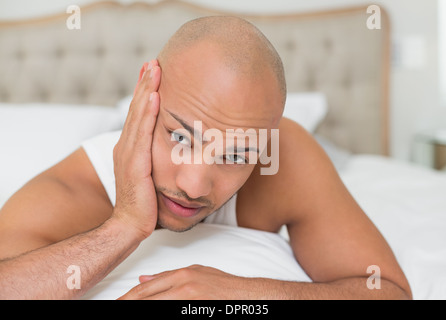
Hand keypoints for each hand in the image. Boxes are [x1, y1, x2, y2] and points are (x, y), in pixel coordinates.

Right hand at [111, 60, 160, 239]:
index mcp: (131, 148)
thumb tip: (179, 150)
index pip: (139, 115)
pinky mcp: (133, 164)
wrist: (129, 226)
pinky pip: (142, 134)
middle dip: (145, 85)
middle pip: (136, 110)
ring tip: (154, 69)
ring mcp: (127, 154)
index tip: (155, 73)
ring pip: (137, 116)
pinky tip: (154, 98)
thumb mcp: (153, 176)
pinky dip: (147, 114)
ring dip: (146, 91)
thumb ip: (160, 160)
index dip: (146, 93)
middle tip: (154, 62)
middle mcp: (126, 147)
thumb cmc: (144, 204)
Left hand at [117, 265, 252, 299]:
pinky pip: (172, 313)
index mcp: (182, 276)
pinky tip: (151, 312)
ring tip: (127, 310)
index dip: (127, 299)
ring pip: (156, 306)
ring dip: (141, 309)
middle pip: (146, 300)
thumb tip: (143, 279)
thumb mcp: (196, 273)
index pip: (145, 290)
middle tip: (116, 307)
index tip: (117, 303)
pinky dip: (158, 312)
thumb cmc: (223, 286)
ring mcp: (190, 301)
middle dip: (128, 305)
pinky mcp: (195, 311)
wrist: (247, 297)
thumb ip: (168, 276)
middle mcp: (183, 288)